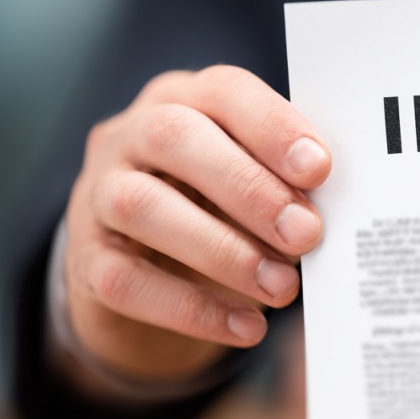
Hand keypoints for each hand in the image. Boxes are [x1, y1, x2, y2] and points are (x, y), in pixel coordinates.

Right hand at [59, 65, 330, 385]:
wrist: (150, 270)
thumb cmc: (220, 207)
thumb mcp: (253, 180)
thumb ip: (286, 183)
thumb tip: (335, 212)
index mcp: (185, 99)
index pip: (223, 92)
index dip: (271, 126)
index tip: (319, 169)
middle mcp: (130, 134)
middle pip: (174, 138)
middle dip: (248, 187)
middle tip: (306, 234)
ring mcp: (96, 194)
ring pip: (141, 207)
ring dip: (222, 250)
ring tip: (284, 287)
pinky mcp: (84, 260)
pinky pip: (126, 281)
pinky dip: (191, 308)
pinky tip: (247, 327)